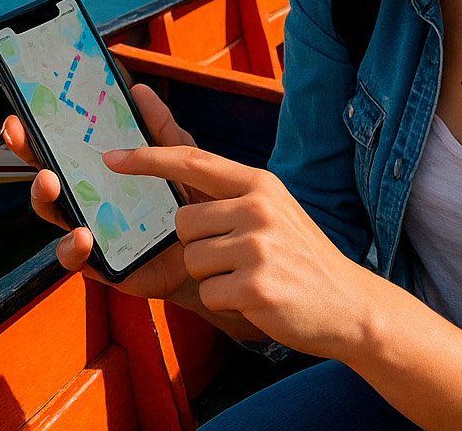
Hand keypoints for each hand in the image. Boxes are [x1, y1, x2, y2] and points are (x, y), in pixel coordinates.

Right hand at [1, 82, 203, 301]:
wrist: (214, 244)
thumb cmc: (189, 199)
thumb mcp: (179, 155)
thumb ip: (160, 127)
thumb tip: (140, 90)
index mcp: (102, 171)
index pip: (61, 150)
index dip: (35, 135)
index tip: (18, 117)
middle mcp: (90, 200)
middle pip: (47, 177)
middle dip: (28, 155)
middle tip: (20, 136)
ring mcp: (93, 230)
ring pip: (54, 214)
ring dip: (43, 197)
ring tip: (49, 182)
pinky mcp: (104, 263)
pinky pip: (78, 258)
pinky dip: (73, 248)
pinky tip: (83, 235)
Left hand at [106, 144, 374, 359]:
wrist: (350, 304)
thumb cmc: (300, 258)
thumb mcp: (272, 211)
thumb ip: (228, 196)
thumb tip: (177, 196)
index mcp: (258, 183)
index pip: (192, 161)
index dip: (148, 157)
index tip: (111, 157)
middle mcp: (258, 207)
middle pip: (183, 222)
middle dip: (197, 246)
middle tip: (237, 258)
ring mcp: (258, 245)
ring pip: (192, 260)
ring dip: (212, 277)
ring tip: (250, 278)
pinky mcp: (255, 285)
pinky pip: (209, 292)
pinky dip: (226, 302)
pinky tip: (257, 299)